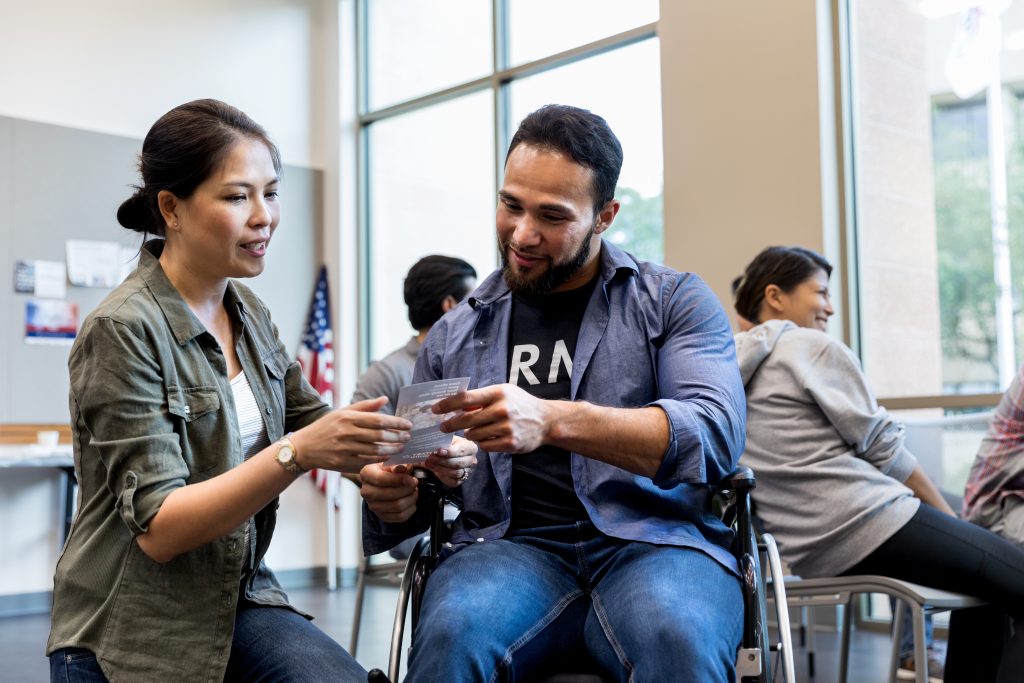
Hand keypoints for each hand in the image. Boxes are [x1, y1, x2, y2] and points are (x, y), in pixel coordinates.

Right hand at [292, 397, 411, 473]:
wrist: (303, 447)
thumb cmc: (326, 427)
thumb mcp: (342, 412)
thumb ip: (365, 406)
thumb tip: (385, 398)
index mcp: (347, 418)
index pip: (378, 420)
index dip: (396, 422)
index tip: (408, 425)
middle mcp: (346, 433)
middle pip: (379, 436)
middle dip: (398, 437)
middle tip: (408, 437)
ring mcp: (344, 449)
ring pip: (375, 450)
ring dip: (392, 450)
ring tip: (402, 447)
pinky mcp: (342, 463)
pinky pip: (367, 462)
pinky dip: (380, 459)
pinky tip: (388, 456)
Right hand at [360, 462, 418, 522]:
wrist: (386, 482)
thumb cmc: (390, 470)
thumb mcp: (393, 462)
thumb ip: (399, 464)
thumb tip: (402, 467)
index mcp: (366, 474)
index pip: (380, 479)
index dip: (398, 479)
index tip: (411, 479)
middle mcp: (366, 491)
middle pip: (389, 494)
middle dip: (407, 489)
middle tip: (414, 483)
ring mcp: (373, 506)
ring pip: (397, 506)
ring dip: (411, 498)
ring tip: (414, 491)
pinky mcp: (382, 516)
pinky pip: (400, 516)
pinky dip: (411, 509)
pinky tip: (412, 501)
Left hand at [424, 435, 478, 486]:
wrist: (452, 455)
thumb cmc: (450, 445)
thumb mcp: (449, 440)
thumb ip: (444, 442)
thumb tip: (433, 445)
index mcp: (471, 447)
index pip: (461, 450)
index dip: (449, 452)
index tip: (438, 451)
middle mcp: (472, 461)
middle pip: (458, 463)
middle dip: (442, 461)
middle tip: (430, 458)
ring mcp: (468, 472)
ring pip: (455, 473)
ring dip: (440, 469)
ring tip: (428, 464)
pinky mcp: (461, 480)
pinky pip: (452, 481)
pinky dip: (442, 476)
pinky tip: (434, 470)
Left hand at [433, 384, 549, 453]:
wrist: (546, 421)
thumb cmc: (520, 404)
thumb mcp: (503, 392)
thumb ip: (481, 397)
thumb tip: (455, 403)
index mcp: (498, 393)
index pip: (466, 398)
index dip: (447, 404)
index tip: (435, 409)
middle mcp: (502, 409)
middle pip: (466, 419)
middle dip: (450, 424)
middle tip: (442, 427)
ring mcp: (506, 428)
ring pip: (473, 434)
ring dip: (470, 433)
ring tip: (474, 430)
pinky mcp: (509, 444)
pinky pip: (484, 445)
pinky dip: (482, 442)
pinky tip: (486, 437)